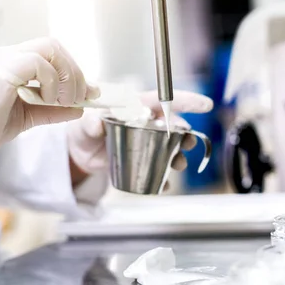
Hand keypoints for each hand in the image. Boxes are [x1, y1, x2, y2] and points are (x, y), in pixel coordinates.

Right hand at [0, 39, 97, 169]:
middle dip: (75, 71)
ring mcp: (4, 59)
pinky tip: (48, 100)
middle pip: (54, 46)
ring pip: (50, 48)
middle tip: (80, 98)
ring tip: (65, 101)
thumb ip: (50, 110)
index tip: (89, 94)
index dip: (74, 71)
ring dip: (68, 75)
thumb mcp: (25, 117)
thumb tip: (79, 108)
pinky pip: (39, 63)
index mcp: (11, 65)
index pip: (51, 54)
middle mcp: (7, 56)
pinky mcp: (2, 69)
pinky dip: (53, 81)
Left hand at [67, 89, 212, 175]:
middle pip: (174, 126)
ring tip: (178, 164)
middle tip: (188, 142)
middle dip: (186, 134)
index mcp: (138, 107)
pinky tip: (164, 184)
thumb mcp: (85, 122)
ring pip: (170, 149)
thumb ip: (92, 122)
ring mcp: (147, 143)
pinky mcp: (142, 161)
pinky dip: (162, 179)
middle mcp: (148, 124)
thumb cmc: (86, 128)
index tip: (205, 104)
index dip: (186, 101)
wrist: (80, 151)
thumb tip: (98, 122)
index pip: (164, 100)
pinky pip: (157, 170)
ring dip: (178, 156)